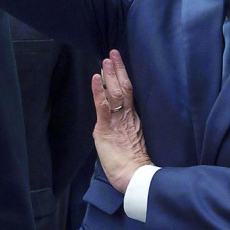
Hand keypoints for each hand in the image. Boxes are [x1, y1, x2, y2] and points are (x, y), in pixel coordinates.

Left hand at [91, 50, 151, 193]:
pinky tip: (95, 77)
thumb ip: (124, 128)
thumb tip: (116, 121)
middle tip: (113, 53)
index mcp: (134, 118)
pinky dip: (98, 90)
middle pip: (124, 87)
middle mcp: (127, 116)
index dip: (123, 76)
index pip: (129, 92)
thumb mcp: (130, 141)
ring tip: (106, 59)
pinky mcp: (106, 127)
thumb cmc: (132, 164)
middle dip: (118, 69)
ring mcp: (117, 120)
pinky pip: (102, 105)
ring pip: (114, 92)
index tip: (119, 63)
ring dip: (109, 74)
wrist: (134, 176)